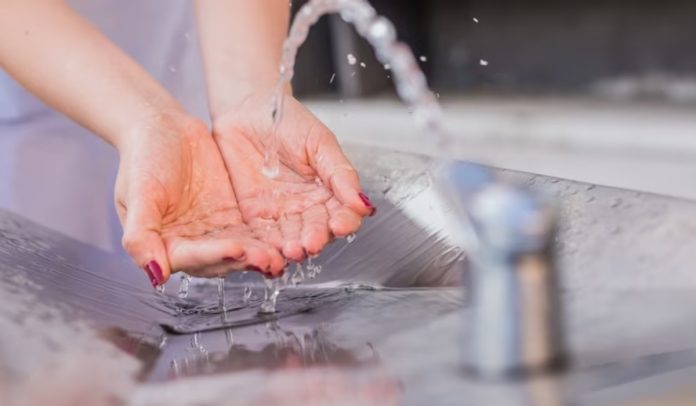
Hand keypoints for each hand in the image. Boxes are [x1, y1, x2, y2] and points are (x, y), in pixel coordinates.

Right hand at [114, 112, 285, 285]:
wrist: (163, 126)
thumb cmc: (143, 156)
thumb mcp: (137, 192)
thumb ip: (140, 234)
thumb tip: (154, 273)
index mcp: (163, 244)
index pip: (191, 258)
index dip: (214, 255)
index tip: (236, 249)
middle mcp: (189, 243)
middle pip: (219, 259)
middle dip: (244, 260)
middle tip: (269, 259)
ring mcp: (212, 231)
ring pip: (239, 250)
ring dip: (259, 255)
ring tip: (280, 256)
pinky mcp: (231, 217)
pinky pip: (251, 232)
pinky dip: (266, 239)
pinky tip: (284, 242)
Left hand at [212, 92, 374, 261]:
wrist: (246, 108)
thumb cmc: (286, 120)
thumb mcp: (320, 142)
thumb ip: (340, 173)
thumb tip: (363, 202)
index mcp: (328, 190)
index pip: (342, 213)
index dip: (344, 222)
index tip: (340, 225)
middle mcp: (307, 206)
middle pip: (317, 230)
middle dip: (315, 238)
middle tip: (311, 243)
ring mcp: (281, 212)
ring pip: (291, 237)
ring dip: (292, 247)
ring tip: (292, 250)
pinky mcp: (254, 214)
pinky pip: (262, 235)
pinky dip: (266, 247)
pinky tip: (271, 253)